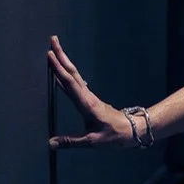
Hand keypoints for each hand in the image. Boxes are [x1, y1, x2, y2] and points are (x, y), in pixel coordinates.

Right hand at [47, 35, 134, 149]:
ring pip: (74, 75)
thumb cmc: (115, 135)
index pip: (69, 83)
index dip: (58, 69)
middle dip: (61, 55)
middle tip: (53, 40)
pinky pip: (77, 83)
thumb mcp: (93, 141)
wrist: (133, 130)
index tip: (50, 55)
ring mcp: (90, 96)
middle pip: (72, 72)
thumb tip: (51, 143)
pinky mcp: (91, 99)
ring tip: (55, 51)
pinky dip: (68, 75)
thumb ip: (71, 142)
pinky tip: (62, 74)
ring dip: (64, 62)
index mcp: (86, 104)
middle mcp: (88, 96)